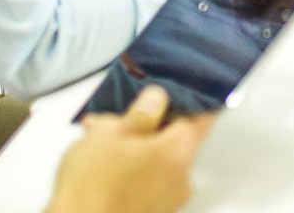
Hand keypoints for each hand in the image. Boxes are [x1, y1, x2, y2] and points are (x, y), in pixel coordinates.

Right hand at [47, 84, 214, 212]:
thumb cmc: (92, 187)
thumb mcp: (110, 133)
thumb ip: (141, 113)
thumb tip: (156, 100)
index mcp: (178, 152)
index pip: (201, 117)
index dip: (187, 100)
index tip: (172, 93)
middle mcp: (181, 179)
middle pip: (175, 139)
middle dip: (148, 125)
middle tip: (120, 117)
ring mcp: (168, 201)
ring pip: (158, 160)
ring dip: (134, 147)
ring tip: (99, 140)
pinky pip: (149, 181)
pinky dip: (131, 169)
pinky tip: (102, 164)